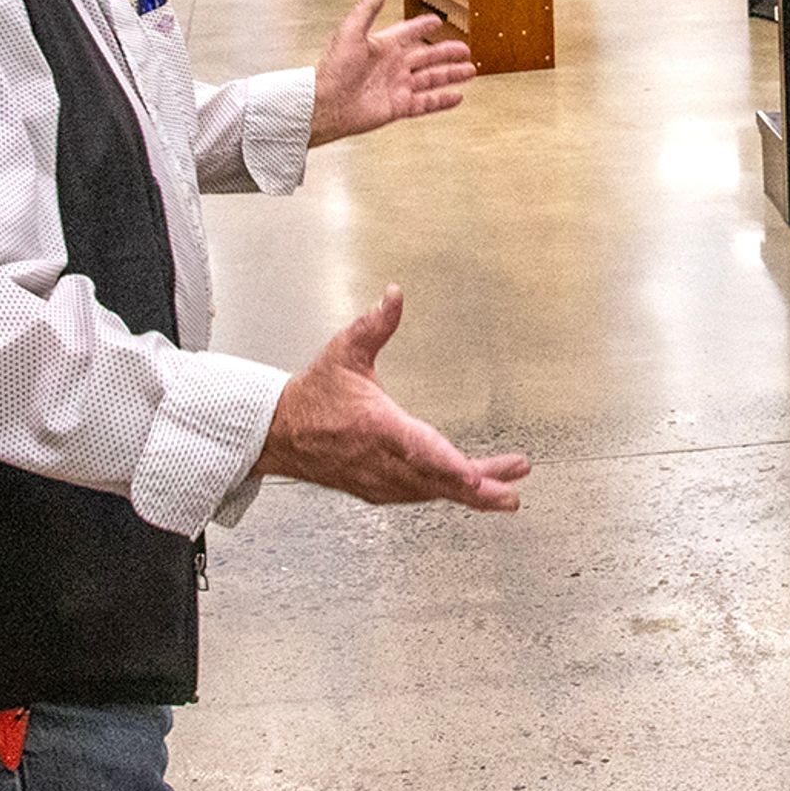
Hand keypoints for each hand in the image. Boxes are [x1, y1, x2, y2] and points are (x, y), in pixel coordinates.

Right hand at [257, 289, 529, 511]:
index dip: (450, 466)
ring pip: (430, 492)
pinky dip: (444, 494)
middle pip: (435, 480)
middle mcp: (379, 461)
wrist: (278, 433)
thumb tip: (395, 294)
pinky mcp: (375, 490)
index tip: (477, 478)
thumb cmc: (313, 395)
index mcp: (376, 427)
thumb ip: (375, 324)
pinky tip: (469, 492)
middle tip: (511, 496)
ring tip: (505, 495)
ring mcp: (377, 480)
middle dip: (478, 489)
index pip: (419, 449)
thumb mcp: (344, 351)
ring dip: (468, 495)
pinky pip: (417, 495)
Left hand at [309, 0, 475, 146]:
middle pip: (427, 56)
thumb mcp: (351, 31)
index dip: (423, 26)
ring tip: (469, 70)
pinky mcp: (399, 106)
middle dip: (447, 52)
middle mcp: (392, 66)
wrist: (326, 104)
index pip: (409, 32)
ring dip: (451, 74)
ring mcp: (397, 87)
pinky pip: (427, 103)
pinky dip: (443, 101)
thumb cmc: (333, 70)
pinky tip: (456, 97)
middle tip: (464, 48)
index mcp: (383, 46)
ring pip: (432, 78)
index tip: (437, 21)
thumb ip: (368, 8)